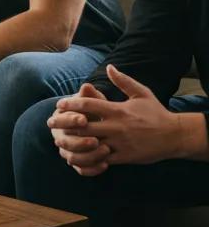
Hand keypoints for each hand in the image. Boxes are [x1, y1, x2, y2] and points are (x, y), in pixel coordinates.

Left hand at [54, 64, 187, 169]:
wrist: (175, 135)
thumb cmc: (156, 113)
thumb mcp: (141, 93)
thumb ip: (123, 81)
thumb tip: (109, 66)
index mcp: (118, 110)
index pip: (89, 105)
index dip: (70, 104)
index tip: (58, 105)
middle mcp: (117, 126)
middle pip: (83, 125)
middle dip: (65, 124)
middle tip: (50, 123)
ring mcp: (120, 143)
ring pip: (89, 144)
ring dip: (73, 143)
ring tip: (59, 141)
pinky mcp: (124, 157)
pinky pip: (101, 159)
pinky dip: (87, 158)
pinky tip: (76, 155)